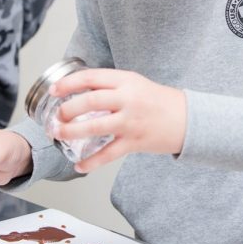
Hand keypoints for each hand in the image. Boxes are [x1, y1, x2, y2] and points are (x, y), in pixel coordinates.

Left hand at [48, 69, 186, 172]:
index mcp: (126, 81)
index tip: (55, 90)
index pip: (91, 77)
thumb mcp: (135, 83)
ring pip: (95, 127)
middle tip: (55, 116)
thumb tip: (81, 90)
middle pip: (90, 101)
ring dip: (72, 131)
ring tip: (58, 134)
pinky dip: (91, 162)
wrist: (187, 119)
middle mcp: (127, 99)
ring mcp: (130, 122)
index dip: (69, 83)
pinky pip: (108, 154)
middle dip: (67, 109)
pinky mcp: (134, 142)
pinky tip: (79, 165)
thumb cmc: (159, 100)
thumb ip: (111, 86)